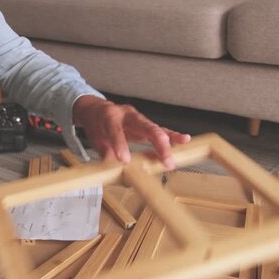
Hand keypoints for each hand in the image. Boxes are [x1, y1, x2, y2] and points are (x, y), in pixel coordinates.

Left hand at [73, 96, 190, 168]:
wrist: (97, 110)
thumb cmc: (97, 124)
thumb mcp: (94, 138)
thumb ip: (104, 152)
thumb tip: (113, 168)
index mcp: (110, 115)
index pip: (116, 130)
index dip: (121, 145)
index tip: (125, 160)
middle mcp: (127, 114)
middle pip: (145, 126)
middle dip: (157, 143)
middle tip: (165, 159)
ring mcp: (138, 118)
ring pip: (155, 128)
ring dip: (169, 141)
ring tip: (181, 147)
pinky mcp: (145, 125)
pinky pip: (160, 130)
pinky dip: (172, 136)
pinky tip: (184, 140)